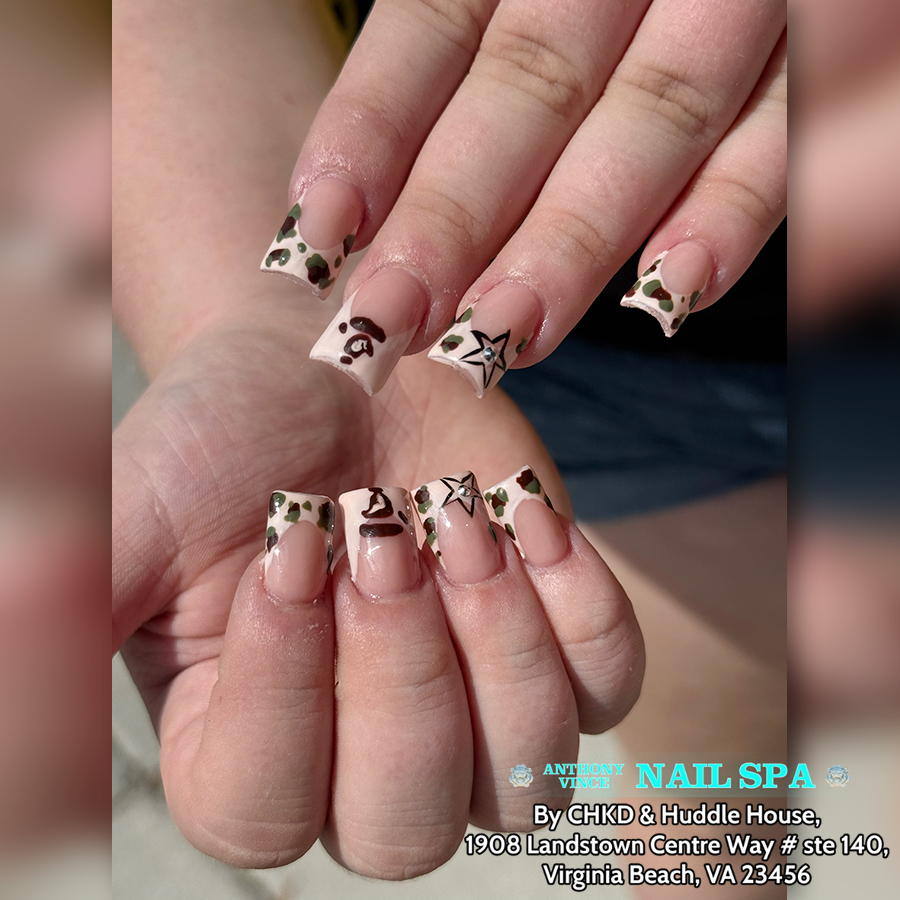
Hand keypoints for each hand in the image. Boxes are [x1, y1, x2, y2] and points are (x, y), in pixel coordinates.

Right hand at [113, 308, 643, 875]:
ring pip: (527, 776)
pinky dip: (577, 603)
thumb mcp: (130, 517)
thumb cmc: (225, 440)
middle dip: (400, 670)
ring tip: (451, 511)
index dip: (281, 686)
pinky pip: (606, 684)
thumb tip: (28, 618)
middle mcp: (362, 762)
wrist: (332, 369)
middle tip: (381, 526)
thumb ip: (70, 607)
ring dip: (495, 637)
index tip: (288, 543)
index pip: (263, 808)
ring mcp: (474, 712)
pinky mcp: (554, 647)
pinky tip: (520, 512)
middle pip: (406, 824)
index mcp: (241, 754)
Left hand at [269, 0, 785, 394]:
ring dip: (569, 240)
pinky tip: (669, 295)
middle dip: (453, 216)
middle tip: (385, 324)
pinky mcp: (808, 51)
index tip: (311, 242)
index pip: (432, 27)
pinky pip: (779, 135)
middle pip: (527, 90)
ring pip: (647, 119)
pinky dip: (732, 212)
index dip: (369, 132)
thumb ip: (457, 58)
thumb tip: (351, 202)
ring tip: (501, 339)